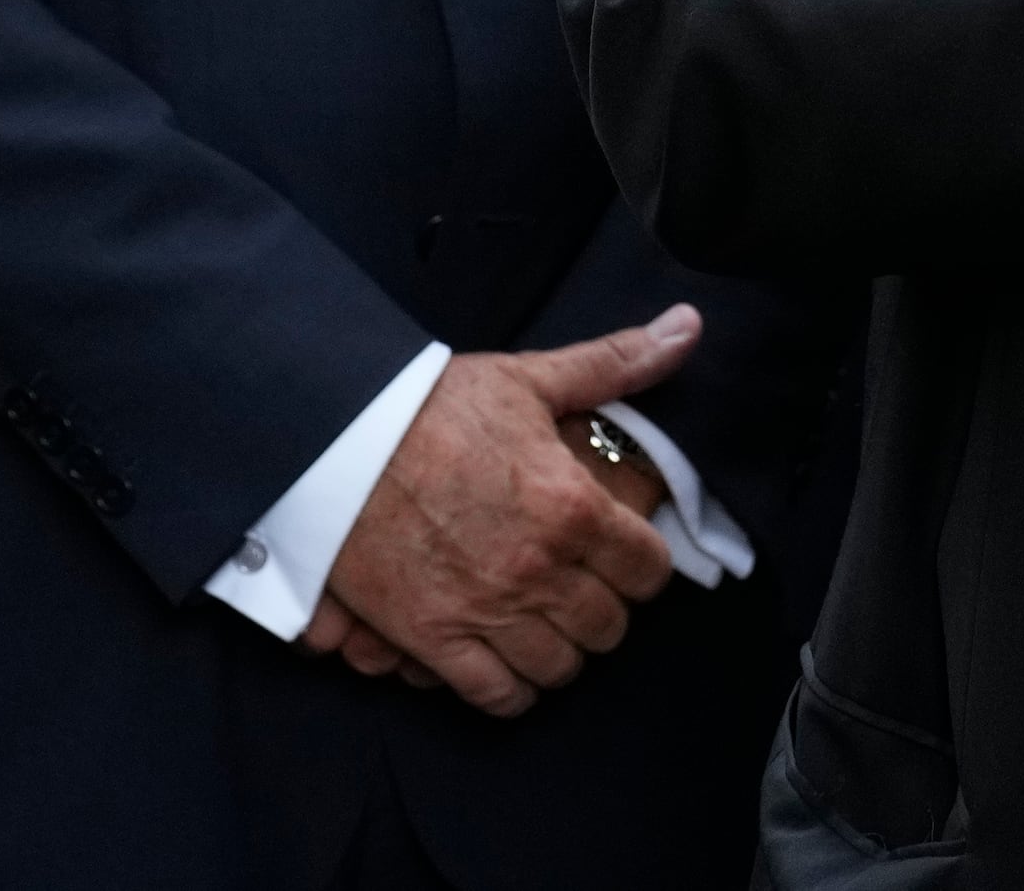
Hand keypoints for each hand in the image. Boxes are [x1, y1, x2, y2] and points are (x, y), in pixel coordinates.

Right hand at [320, 313, 699, 713]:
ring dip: (560, 650)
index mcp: (573, 508)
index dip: (643, 565)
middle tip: (585, 590)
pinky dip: (509, 692)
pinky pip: (493, 695)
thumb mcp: (532, 377)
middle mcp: (539, 570)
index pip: (650, 571)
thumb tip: (687, 328)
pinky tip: (508, 668)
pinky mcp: (432, 639)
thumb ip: (618, 363)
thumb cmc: (433, 405)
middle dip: (604, 609)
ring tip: (548, 626)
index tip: (626, 556)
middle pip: (608, 627)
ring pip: (558, 668)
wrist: (336, 438)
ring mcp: (486, 610)